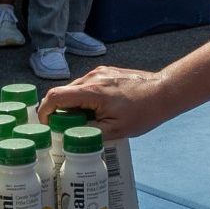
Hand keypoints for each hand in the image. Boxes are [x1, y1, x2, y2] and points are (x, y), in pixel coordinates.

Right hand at [41, 65, 175, 140]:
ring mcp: (99, 73)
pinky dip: (84, 99)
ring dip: (72, 105)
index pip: (55, 97)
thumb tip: (68, 136)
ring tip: (84, 122)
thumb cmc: (143, 112)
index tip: (47, 126)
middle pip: (62, 93)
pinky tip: (96, 111)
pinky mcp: (106, 72)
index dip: (44, 112)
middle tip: (65, 130)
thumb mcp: (115, 130)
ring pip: (74, 89)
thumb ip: (88, 132)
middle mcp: (92, 78)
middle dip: (59, 112)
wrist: (164, 91)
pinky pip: (86, 86)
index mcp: (91, 91)